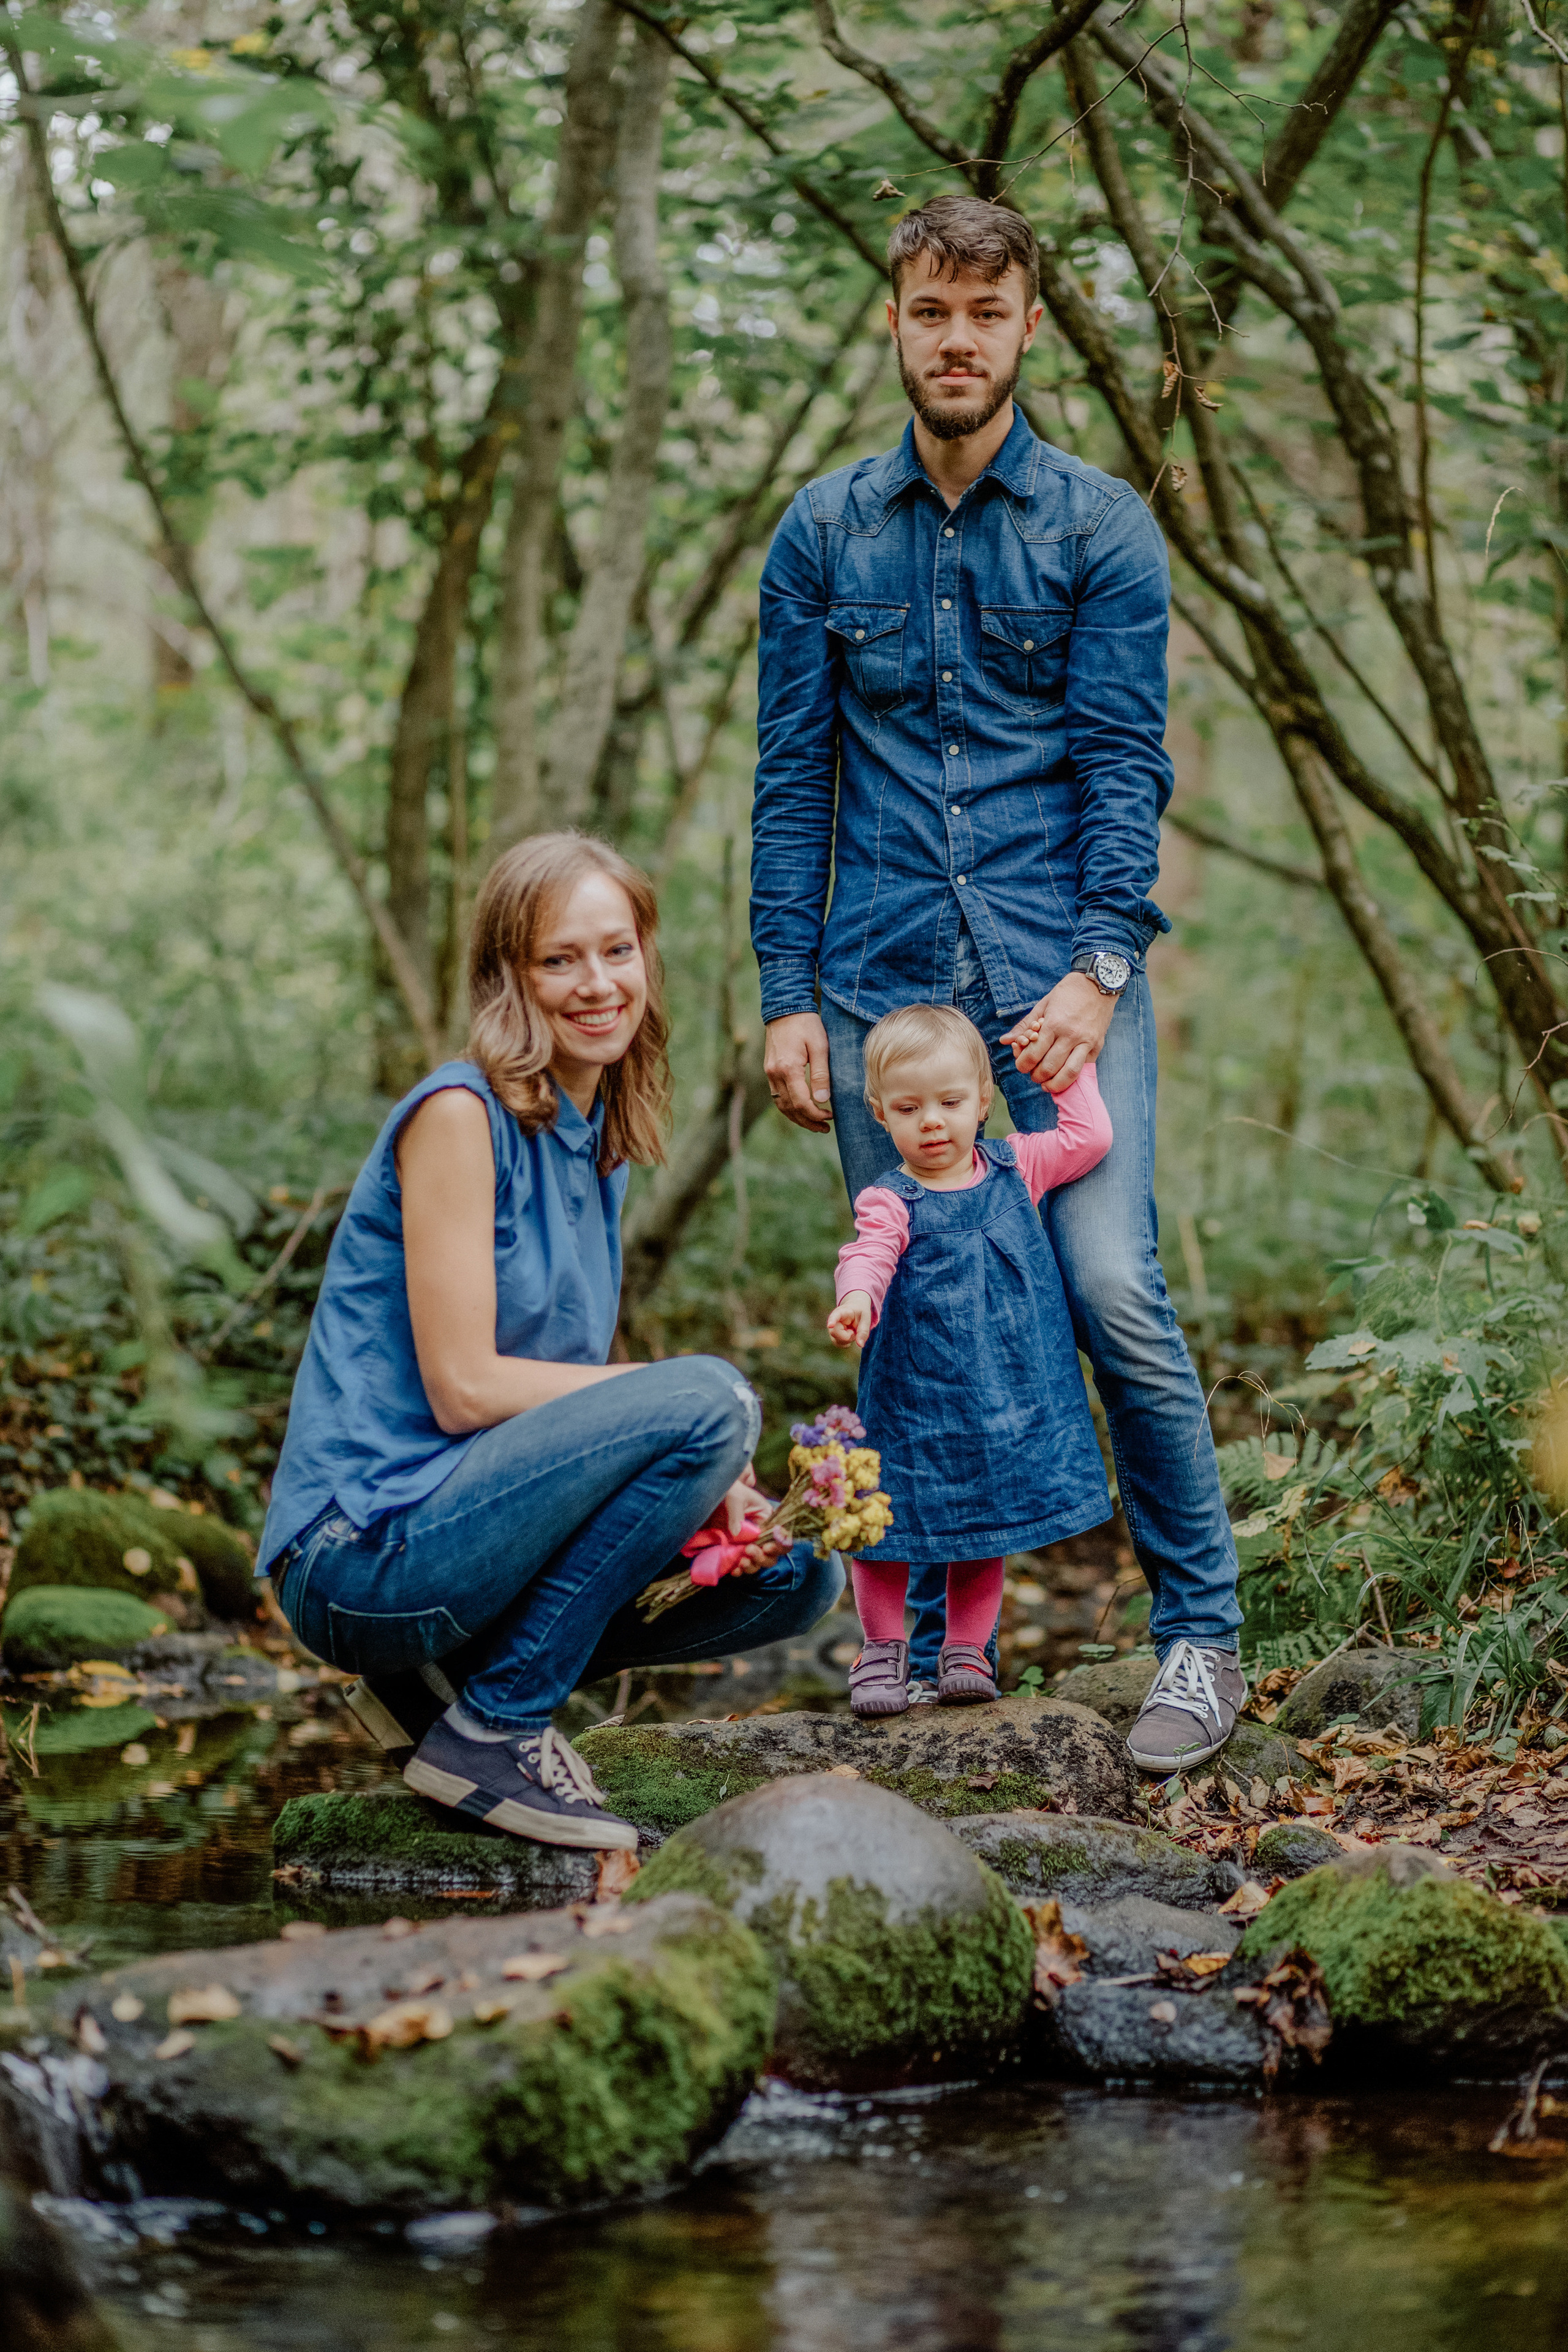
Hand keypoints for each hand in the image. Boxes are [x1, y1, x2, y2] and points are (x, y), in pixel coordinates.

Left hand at [722, 1470, 785, 1573]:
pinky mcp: (735, 1549)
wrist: (711, 1491)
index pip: (781, 1536)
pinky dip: (740, 1570)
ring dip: (752, 1566)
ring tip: (741, 1562)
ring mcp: (748, 1543)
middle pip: (772, 1554)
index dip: (778, 1545)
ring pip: (758, 1562)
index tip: (766, 1547)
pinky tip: (734, 1570)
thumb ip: (737, 1514)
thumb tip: (737, 1534)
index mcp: (766, 1518)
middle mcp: (761, 1533)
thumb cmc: (729, 1489)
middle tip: (749, 1551)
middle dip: (762, 1557)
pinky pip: (742, 1564)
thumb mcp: (734, 1496)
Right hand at [764, 1012, 832, 1130]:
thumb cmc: (806, 1024)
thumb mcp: (820, 1046)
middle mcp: (775, 1074)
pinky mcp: (769, 1070)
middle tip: (824, 1128)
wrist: (785, 1008)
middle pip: (789, 1108)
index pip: (800, 1102)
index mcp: (788, 1068)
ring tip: (814, 1124)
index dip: (815, 1114)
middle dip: (807, 1121)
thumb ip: (821, 1074)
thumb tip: (822, 1100)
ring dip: (797, 1118)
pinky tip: (800, 1110)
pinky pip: (777, 1096)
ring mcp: (769, 1073)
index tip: (830, 1117)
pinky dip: (788, 1107)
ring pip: (781, 1105)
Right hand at [827, 1292, 872, 1348]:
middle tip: (854, 1329)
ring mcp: (831, 1328)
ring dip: (848, 1339)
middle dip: (848, 1336)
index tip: (830, 1325)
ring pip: (837, 1341)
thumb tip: (860, 1345)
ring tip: (852, 1330)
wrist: (855, 1308)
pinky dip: (846, 1342)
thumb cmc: (860, 1312)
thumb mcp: (866, 1319)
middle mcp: (833, 1319)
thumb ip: (863, 1331)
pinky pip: (838, 1344)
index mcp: (842, 1311)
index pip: (835, 1315)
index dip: (832, 1321)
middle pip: (836, 1333)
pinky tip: (849, 1335)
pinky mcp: (832, 1335)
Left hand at [1001, 973, 1117, 1091]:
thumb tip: (1005, 1041)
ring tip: (1047, 1084)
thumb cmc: (1067, 993)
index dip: (1023, 1064)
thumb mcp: (1042, 1004)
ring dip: (1054, 1084)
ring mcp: (1086, 1042)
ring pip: (1068, 1074)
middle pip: (1048, 1067)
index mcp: (1053, 1024)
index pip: (1033, 1055)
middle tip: (1033, 1074)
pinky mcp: (1097, 1046)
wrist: (1098, 983)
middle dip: (1036, 1076)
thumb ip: (1024, 1026)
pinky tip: (1062, 1078)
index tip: (1022, 1064)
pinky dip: (1071, 1078)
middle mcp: (1070, 1035)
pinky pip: (1083, 1069)